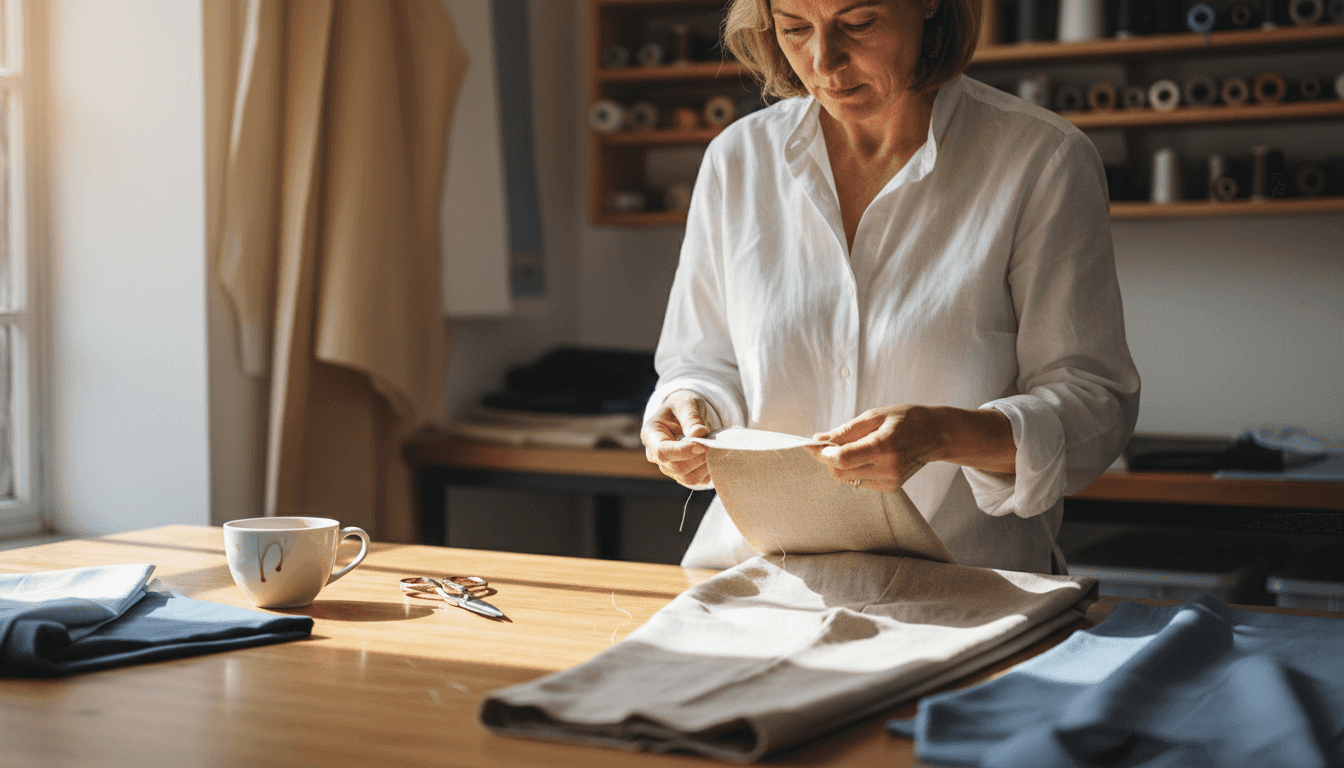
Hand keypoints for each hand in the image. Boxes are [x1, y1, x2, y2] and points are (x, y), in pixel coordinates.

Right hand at [640, 390, 712, 487]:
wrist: (682, 413)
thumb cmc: (681, 406)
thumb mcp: (685, 404)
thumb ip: (691, 417)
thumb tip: (699, 433)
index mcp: (651, 434)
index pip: (662, 451)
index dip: (683, 451)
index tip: (703, 445)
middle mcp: (655, 454)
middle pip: (676, 467)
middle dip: (698, 459)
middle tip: (714, 445)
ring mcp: (667, 467)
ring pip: (688, 478)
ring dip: (705, 467)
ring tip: (714, 449)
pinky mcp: (681, 474)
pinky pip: (696, 481)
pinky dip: (708, 472)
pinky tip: (713, 457)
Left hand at [805, 405, 943, 492]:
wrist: (936, 435)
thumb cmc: (907, 420)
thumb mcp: (875, 416)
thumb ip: (845, 430)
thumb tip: (819, 439)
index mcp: (884, 446)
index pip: (842, 458)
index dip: (822, 453)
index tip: (811, 444)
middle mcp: (888, 468)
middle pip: (840, 471)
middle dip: (828, 458)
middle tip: (831, 442)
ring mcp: (890, 481)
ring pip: (847, 478)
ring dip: (841, 464)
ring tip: (856, 446)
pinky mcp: (891, 488)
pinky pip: (858, 481)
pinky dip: (854, 469)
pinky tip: (868, 456)